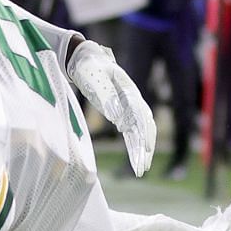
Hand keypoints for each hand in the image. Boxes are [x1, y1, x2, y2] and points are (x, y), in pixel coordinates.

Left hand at [67, 40, 155, 175]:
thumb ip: (107, 97)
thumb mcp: (95, 79)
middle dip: (145, 149)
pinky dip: (133, 145)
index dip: (144, 133)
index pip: (141, 116)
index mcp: (129, 91)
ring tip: (141, 169)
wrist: (86, 60)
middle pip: (144, 128)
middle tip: (143, 168)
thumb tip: (117, 117)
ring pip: (139, 132)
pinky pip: (130, 132)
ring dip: (140, 151)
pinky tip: (135, 158)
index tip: (145, 150)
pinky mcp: (121, 112)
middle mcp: (133, 101)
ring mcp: (128, 107)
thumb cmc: (90, 67)